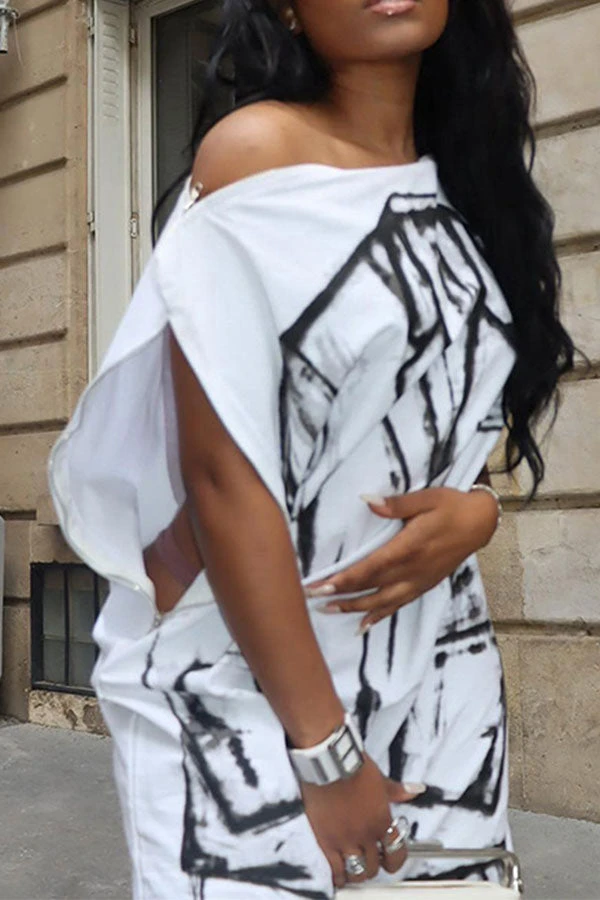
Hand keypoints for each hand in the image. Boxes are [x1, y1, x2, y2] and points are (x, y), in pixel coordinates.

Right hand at [301, 755, 422, 889]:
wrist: (329, 762)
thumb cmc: (352, 767)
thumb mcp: (379, 779)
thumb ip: (397, 790)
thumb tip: (415, 790)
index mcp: (382, 820)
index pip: (396, 852)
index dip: (394, 858)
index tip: (389, 856)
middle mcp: (366, 834)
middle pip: (374, 865)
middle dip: (374, 865)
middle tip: (370, 860)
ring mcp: (346, 840)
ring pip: (357, 872)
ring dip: (358, 873)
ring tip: (355, 868)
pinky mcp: (327, 841)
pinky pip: (335, 869)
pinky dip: (339, 876)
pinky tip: (339, 874)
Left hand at [307, 487, 498, 633]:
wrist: (481, 523)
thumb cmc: (452, 506)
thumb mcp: (426, 498)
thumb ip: (397, 503)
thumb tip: (368, 501)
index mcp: (410, 547)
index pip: (370, 568)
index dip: (345, 579)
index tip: (321, 584)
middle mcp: (413, 570)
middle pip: (371, 587)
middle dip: (340, 594)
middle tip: (312, 598)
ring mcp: (419, 581)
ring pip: (382, 601)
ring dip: (354, 607)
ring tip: (328, 610)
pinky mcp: (424, 585)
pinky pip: (398, 605)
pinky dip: (379, 616)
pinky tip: (363, 624)